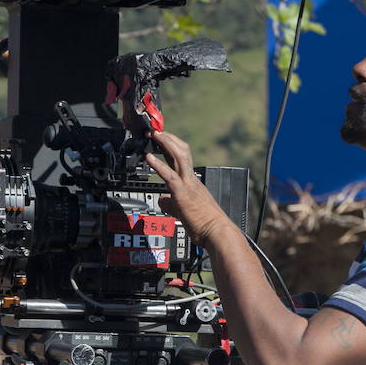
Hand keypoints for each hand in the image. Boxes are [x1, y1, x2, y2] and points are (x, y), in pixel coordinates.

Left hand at [144, 130, 232, 245]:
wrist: (217, 233)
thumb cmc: (205, 225)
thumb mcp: (183, 211)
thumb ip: (171, 203)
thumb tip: (161, 199)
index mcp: (193, 182)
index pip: (181, 158)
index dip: (171, 146)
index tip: (161, 139)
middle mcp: (192, 179)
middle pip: (182, 150)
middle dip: (168, 138)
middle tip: (156, 131)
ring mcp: (188, 185)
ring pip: (178, 156)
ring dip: (165, 143)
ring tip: (154, 135)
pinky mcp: (183, 194)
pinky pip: (169, 176)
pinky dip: (158, 165)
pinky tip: (148, 158)